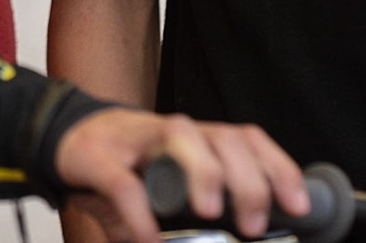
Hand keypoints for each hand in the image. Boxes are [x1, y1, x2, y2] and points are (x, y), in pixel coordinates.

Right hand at [52, 108, 308, 242]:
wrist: (66, 142)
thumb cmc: (129, 167)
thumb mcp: (173, 187)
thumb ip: (202, 212)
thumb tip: (240, 239)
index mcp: (199, 141)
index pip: (248, 141)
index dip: (278, 168)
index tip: (298, 206)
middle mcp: (174, 133)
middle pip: (223, 138)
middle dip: (248, 180)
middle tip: (254, 224)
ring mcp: (136, 140)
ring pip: (180, 136)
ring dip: (202, 172)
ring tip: (210, 213)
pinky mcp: (98, 158)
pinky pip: (122, 180)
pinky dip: (138, 211)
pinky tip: (147, 236)